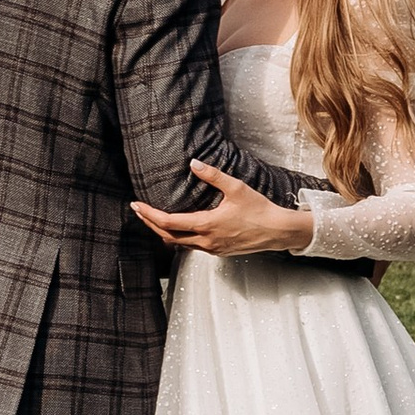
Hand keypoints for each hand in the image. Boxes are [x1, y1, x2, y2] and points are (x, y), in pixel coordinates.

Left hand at [131, 162, 315, 258]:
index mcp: (206, 225)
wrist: (277, 231)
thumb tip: (194, 163)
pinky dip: (178, 238)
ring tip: (153, 218)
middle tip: (138, 211)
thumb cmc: (259, 210)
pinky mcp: (218, 252)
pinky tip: (179, 228)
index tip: (137, 205)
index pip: (168, 222)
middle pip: (167, 236)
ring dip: (163, 232)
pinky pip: (191, 247)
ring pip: (178, 244)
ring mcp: (211, 249)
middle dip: (150, 223)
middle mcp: (205, 241)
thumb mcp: (236, 188)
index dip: (149, 214)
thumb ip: (213, 175)